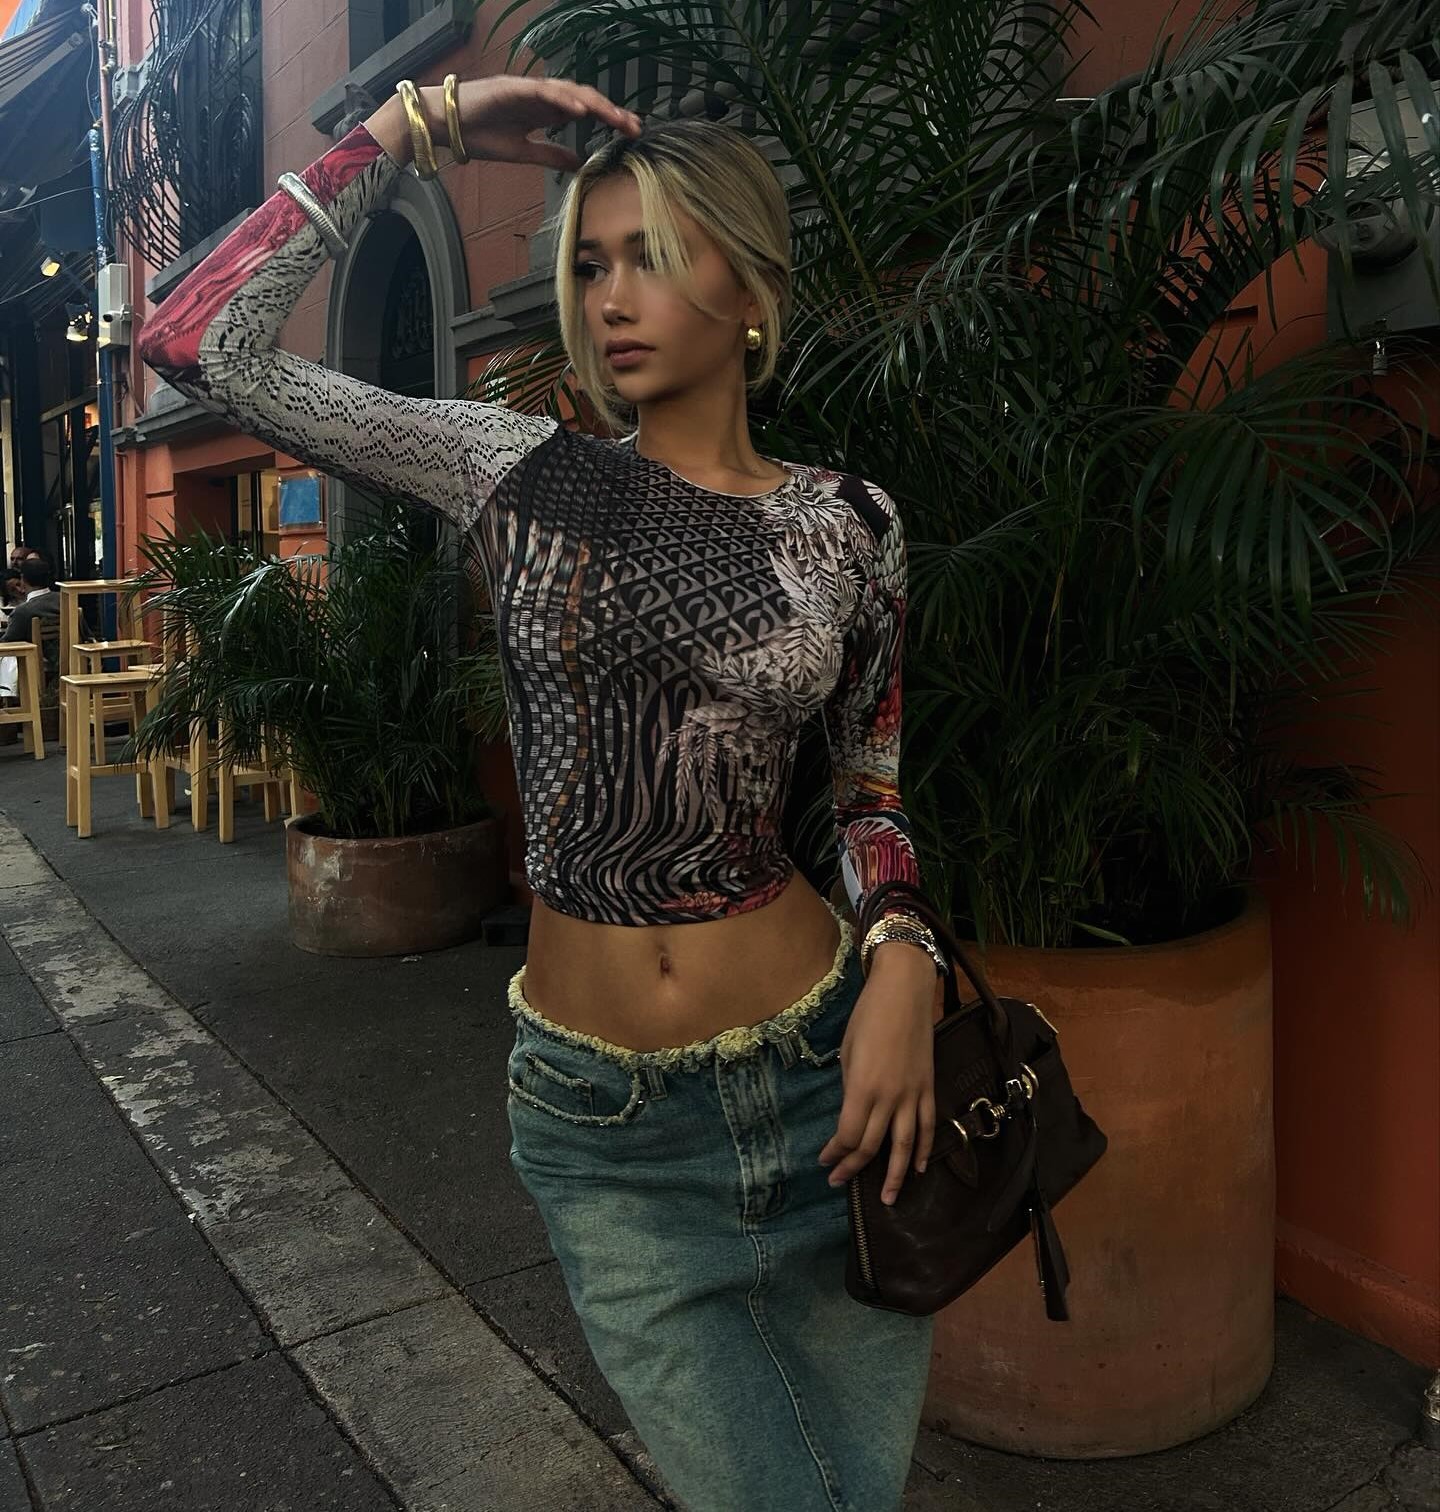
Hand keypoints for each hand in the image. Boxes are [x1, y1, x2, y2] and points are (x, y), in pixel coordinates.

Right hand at [430, 75, 641, 168]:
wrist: (444, 125)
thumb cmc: (478, 135)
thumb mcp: (523, 152)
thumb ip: (551, 155)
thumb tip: (578, 162)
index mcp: (544, 110)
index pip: (584, 111)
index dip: (608, 119)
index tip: (630, 132)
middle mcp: (539, 96)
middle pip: (583, 99)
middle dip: (611, 111)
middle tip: (635, 126)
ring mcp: (527, 90)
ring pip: (569, 92)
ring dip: (595, 104)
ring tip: (616, 118)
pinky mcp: (511, 88)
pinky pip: (542, 92)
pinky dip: (563, 99)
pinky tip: (581, 110)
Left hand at [817, 947, 938, 1205]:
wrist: (904, 992)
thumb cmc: (867, 1016)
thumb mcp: (848, 1051)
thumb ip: (851, 1086)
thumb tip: (852, 1109)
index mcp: (862, 1088)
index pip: (849, 1135)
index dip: (836, 1153)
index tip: (826, 1161)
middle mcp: (889, 1097)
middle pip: (871, 1145)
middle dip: (854, 1168)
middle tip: (840, 1182)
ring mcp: (912, 1095)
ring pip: (905, 1146)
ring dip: (895, 1175)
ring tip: (888, 1198)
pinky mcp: (928, 1088)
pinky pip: (927, 1126)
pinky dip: (925, 1150)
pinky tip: (920, 1168)